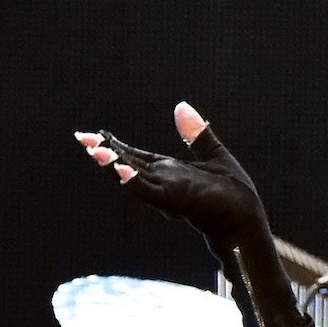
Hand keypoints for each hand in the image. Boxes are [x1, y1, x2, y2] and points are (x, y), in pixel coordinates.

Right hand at [73, 101, 271, 258]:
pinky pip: (150, 191)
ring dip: (113, 166)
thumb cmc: (234, 195)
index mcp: (169, 172)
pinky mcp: (177, 201)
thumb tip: (180, 106)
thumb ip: (196, 133)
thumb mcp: (214, 155)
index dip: (115, 146)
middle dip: (104, 152)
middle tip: (81, 138)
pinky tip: (122, 170)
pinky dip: (135, 182)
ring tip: (93, 150)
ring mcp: (168, 193)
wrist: (247, 220)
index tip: (93, 134)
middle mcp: (164, 182)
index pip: (136, 157)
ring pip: (134, 178)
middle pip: (128, 165)